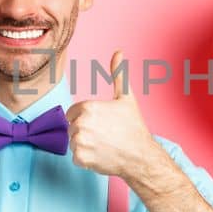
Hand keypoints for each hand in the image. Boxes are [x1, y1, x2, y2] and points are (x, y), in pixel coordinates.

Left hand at [66, 50, 164, 177]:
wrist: (141, 156)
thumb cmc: (134, 127)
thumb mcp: (126, 98)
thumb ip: (118, 74)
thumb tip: (118, 52)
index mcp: (88, 107)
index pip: (72, 113)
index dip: (86, 118)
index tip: (102, 124)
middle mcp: (81, 123)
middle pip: (72, 127)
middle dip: (84, 132)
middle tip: (104, 136)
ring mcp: (80, 142)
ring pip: (73, 142)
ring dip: (84, 146)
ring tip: (103, 146)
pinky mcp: (81, 158)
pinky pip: (75, 157)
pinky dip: (86, 159)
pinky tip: (100, 156)